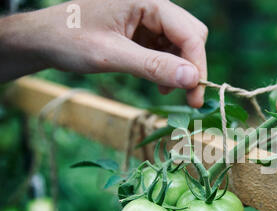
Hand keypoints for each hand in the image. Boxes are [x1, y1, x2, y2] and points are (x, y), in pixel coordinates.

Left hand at [0, 0, 207, 107]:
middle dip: (190, 66)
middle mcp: (151, 4)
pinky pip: (167, 47)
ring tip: (164, 89)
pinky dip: (167, 66)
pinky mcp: (142, 28)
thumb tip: (192, 79)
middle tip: (187, 97)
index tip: (196, 97)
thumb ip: (153, 66)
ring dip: (179, 68)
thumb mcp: (111, 55)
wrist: (42, 38)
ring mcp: (147, 16)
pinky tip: (157, 81)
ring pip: (181, 43)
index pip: (190, 33)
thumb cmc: (69, 40)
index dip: (197, 66)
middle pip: (191, 35)